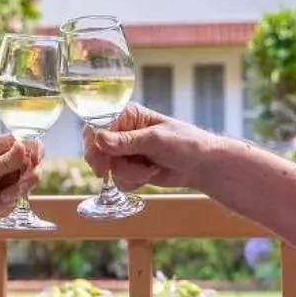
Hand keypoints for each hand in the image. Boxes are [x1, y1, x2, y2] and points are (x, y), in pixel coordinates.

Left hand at [0, 134, 42, 244]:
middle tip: (23, 181)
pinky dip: (15, 195)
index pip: (23, 140)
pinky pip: (25, 190)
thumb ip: (6, 160)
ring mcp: (10, 175)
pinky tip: (0, 199)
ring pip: (31, 175)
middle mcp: (6, 159)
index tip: (33, 160)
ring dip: (21, 186)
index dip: (32, 149)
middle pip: (32, 158)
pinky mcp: (12, 191)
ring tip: (4, 195)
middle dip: (30, 171)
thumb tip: (23, 146)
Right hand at [81, 104, 219, 191]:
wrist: (202, 165)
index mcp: (128, 115)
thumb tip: (99, 139)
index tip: (99, 162)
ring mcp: (125, 151)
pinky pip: (118, 179)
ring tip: (150, 170)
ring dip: (129, 173)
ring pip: (108, 167)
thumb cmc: (185, 143)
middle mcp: (123, 131)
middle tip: (109, 173)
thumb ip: (127, 141)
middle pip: (96, 148)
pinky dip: (133, 181)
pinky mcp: (130, 168)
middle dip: (106, 163)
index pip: (97, 126)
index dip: (93, 145)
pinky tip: (150, 175)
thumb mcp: (156, 140)